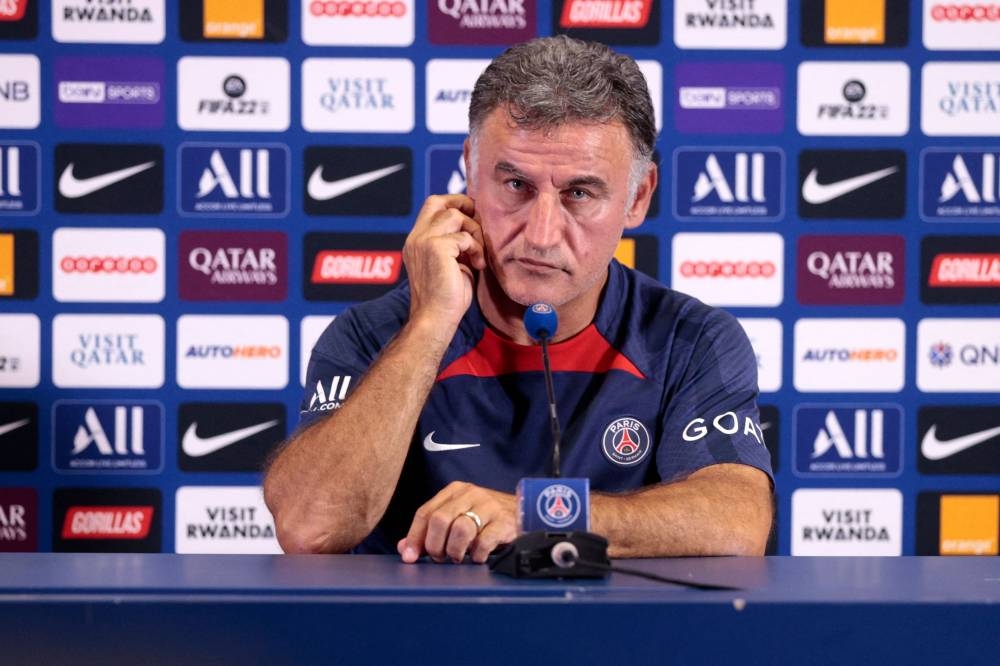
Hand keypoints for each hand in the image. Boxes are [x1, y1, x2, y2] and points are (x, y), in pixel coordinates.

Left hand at [397, 481, 517, 564]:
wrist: (525, 512)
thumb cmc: (486, 519)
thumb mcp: (458, 518)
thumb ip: (431, 531)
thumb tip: (404, 548)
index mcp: (455, 491)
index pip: (425, 512)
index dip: (415, 537)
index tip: (410, 557)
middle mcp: (470, 494)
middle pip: (440, 520)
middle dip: (435, 545)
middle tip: (440, 558)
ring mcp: (489, 506)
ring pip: (460, 529)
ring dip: (455, 551)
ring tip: (458, 558)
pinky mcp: (504, 522)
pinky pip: (483, 541)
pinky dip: (477, 555)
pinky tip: (478, 558)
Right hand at [403, 195, 486, 336]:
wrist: (435, 319)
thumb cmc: (446, 298)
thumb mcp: (450, 263)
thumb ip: (455, 244)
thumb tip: (473, 227)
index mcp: (416, 241)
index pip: (431, 207)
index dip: (453, 204)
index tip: (472, 217)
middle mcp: (415, 238)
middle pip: (438, 202)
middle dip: (462, 204)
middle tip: (478, 221)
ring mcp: (423, 241)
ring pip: (454, 215)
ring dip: (473, 231)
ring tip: (478, 253)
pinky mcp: (436, 248)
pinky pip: (464, 236)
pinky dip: (476, 249)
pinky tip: (477, 265)